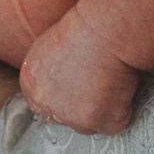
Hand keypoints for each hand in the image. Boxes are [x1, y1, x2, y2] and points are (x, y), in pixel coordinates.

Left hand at [19, 21, 139, 134]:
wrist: (105, 29)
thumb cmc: (83, 28)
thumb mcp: (50, 46)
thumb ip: (46, 71)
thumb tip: (55, 84)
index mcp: (30, 82)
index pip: (42, 104)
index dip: (63, 98)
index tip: (79, 88)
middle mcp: (45, 103)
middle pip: (64, 118)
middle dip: (80, 107)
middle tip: (98, 85)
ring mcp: (70, 115)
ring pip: (88, 125)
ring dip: (100, 111)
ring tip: (111, 81)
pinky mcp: (98, 121)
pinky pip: (114, 124)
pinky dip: (122, 109)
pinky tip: (123, 86)